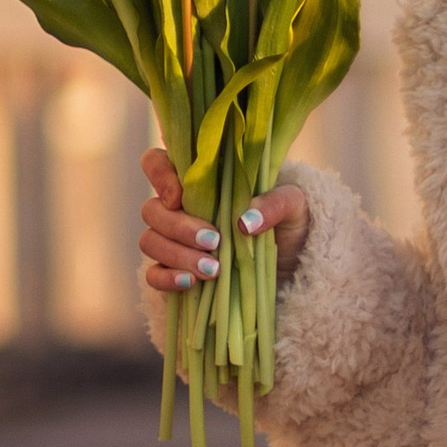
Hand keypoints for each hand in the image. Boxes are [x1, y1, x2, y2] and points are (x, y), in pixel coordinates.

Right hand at [139, 148, 309, 294]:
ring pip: (150, 241)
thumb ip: (275, 204)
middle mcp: (179, 208)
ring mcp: (174, 240)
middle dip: (179, 228)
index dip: (159, 176)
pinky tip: (190, 283)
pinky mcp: (176, 270)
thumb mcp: (295, 205)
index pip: (157, 163)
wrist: (297, 261)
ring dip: (177, 255)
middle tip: (214, 241)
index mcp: (200, 180)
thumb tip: (245, 222)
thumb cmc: (290, 221)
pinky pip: (153, 275)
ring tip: (213, 269)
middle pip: (151, 210)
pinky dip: (167, 279)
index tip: (179, 197)